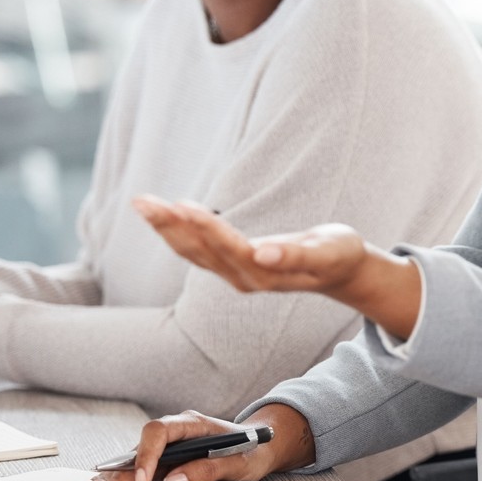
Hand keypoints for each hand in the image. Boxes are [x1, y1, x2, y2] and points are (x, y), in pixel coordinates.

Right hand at [78, 405, 312, 480]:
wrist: (261, 446)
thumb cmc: (251, 451)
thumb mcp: (239, 463)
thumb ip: (209, 469)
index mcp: (192, 424)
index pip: (159, 432)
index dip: (146, 455)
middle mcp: (175, 432)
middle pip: (139, 447)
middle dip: (117, 471)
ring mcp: (168, 447)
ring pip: (134, 459)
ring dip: (113, 477)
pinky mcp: (165, 461)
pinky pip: (140, 469)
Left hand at [132, 196, 423, 336]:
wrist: (339, 271)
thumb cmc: (338, 255)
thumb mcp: (327, 252)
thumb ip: (295, 254)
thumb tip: (262, 254)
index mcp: (266, 274)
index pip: (229, 248)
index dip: (205, 228)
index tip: (182, 205)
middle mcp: (243, 279)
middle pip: (200, 252)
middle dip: (170, 225)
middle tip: (142, 201)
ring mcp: (234, 275)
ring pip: (192, 251)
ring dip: (166, 227)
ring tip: (142, 204)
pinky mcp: (230, 266)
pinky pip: (196, 249)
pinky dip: (176, 231)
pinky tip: (163, 214)